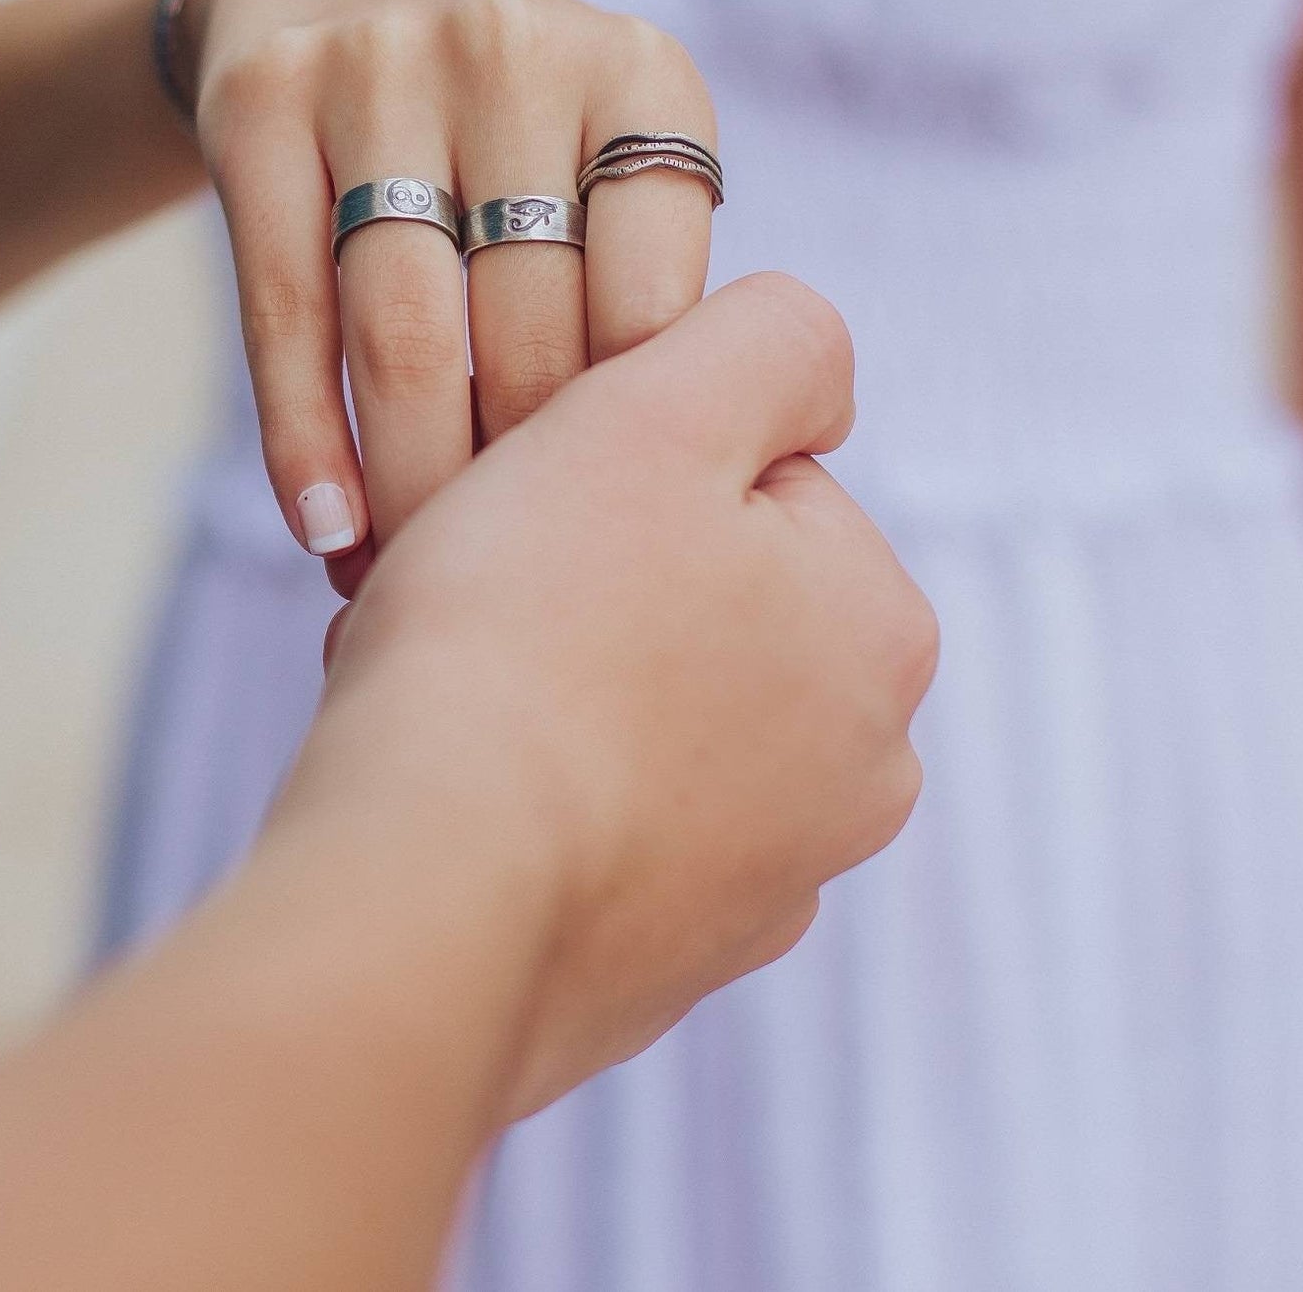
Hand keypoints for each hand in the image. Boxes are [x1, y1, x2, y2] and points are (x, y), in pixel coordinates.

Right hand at [182, 0, 717, 591]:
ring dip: (411, 487)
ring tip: (413, 591)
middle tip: (518, 615)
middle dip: (523, 492)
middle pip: (528, 326)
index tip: (620, 564)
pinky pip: (286, 306)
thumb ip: (656, 298)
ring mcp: (380, 64)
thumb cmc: (513, 135)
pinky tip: (326, 533)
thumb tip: (709, 505)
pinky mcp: (262, 100)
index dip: (632, 450)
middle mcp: (517, 50)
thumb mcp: (613, 164)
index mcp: (643, 78)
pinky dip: (308, 437)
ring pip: (404, 330)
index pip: (652, 299)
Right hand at [275, 273, 939, 1122]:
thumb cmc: (526, 630)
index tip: (546, 505)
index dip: (631, 467)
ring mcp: (770, 882)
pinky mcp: (672, 962)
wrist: (420, 894)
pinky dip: (541, 791)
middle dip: (596, 579)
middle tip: (490, 592)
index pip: (751, 481)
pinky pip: (599, 822)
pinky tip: (469, 787)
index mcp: (882, 630)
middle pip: (701, 600)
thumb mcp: (659, 412)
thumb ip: (774, 340)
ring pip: (643, 710)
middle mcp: (861, 769)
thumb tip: (812, 377)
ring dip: (560, 679)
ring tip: (462, 687)